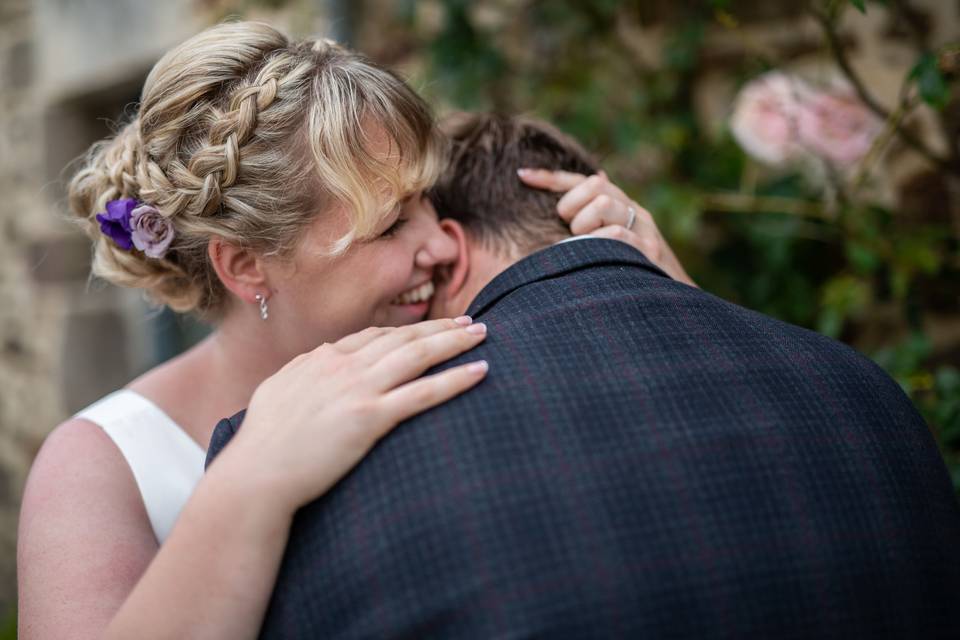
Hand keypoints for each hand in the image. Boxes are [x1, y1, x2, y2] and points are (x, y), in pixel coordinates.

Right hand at [221, 317, 488, 510]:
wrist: (256, 473)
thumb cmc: (262, 443)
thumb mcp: (278, 393)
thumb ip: (302, 374)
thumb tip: (313, 363)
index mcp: (321, 358)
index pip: (374, 335)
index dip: (406, 329)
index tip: (429, 327)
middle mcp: (342, 365)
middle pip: (402, 338)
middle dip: (440, 327)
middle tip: (470, 322)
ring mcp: (358, 389)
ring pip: (418, 355)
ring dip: (454, 342)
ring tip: (482, 335)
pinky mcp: (370, 417)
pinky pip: (423, 393)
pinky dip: (455, 379)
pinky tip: (480, 371)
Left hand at [517, 168, 696, 286]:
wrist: (676, 308)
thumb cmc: (633, 279)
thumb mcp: (613, 247)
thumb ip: (599, 221)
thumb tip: (593, 180)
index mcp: (623, 209)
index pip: (584, 181)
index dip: (551, 177)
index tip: (521, 176)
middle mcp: (636, 214)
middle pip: (595, 183)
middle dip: (572, 204)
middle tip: (570, 232)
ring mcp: (645, 231)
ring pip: (604, 203)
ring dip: (583, 225)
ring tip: (585, 249)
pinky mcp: (649, 252)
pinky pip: (616, 234)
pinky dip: (596, 243)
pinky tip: (592, 262)